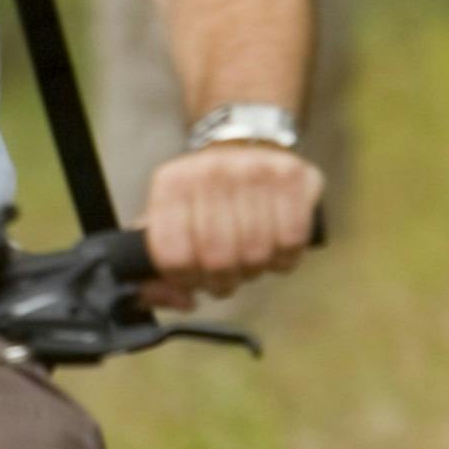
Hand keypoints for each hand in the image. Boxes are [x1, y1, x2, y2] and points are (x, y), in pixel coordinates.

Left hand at [139, 143, 323, 306]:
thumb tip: (182, 302)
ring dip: (254, 270)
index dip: (185, 280)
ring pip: (256, 255)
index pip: (173, 256)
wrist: (246, 146)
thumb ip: (155, 269)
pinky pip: (291, 242)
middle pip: (217, 260)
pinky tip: (275, 249)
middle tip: (225, 274)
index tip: (194, 277)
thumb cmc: (205, 199)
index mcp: (171, 183)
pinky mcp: (292, 177)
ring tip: (248, 258)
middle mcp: (210, 171)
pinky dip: (284, 258)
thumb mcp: (168, 221)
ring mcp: (254, 170)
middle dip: (222, 280)